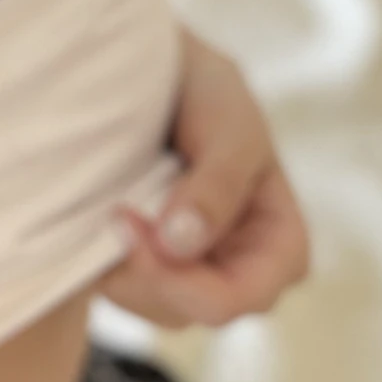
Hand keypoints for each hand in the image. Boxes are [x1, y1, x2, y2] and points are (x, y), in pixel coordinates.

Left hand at [98, 28, 310, 328]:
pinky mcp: (149, 269)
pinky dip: (101, 259)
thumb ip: (215, 185)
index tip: (129, 221)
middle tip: (112, 210)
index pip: (239, 298)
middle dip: (142, 269)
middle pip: (188, 309)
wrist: (162, 73)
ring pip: (148, 304)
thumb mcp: (229, 126)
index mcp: (281, 246)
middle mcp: (240, 272)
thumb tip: (180, 244)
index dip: (182, 278)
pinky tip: (100, 212)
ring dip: (117, 263)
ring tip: (110, 201)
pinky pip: (119, 288)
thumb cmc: (210, 94)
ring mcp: (194, 276)